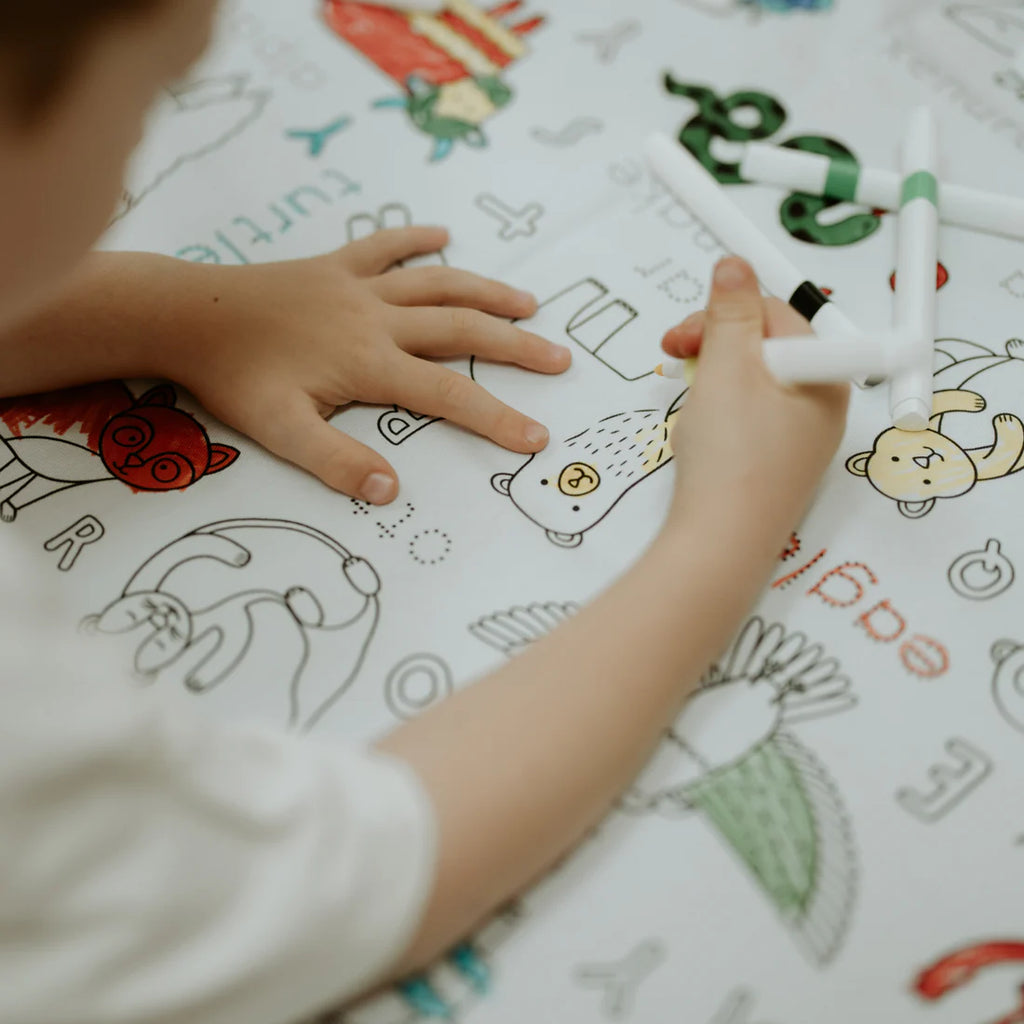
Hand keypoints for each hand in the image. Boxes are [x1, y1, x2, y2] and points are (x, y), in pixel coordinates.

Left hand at [170, 227, 570, 503]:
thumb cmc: (233, 377)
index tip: (537, 437)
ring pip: (438, 283)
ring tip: (528, 304)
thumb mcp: (280, 430)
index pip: (448, 394)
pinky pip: (384, 245)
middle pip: (462, 329)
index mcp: (370, 363)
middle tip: (559, 359)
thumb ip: (336, 461)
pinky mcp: (335, 265)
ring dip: (486, 292)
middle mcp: (377, 319)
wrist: (187, 313)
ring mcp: (358, 286)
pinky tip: (442, 234)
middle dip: (515, 346)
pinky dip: (415, 238)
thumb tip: (391, 489)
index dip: (497, 418)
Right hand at [661, 257, 848, 548]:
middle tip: (675, 360)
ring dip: (713, 380)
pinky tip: (700, 431)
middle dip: (715, 347)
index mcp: (823, 376)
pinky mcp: (774, 465)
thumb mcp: (725, 368)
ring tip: (689, 403)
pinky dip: (719, 413)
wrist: (719, 544)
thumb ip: (729, 312)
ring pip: (753, 385)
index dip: (725, 315)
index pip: (777, 317)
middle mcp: (821, 406)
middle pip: (766, 349)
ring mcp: (799, 440)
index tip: (682, 333)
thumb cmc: (730, 460)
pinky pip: (749, 420)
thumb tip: (735, 265)